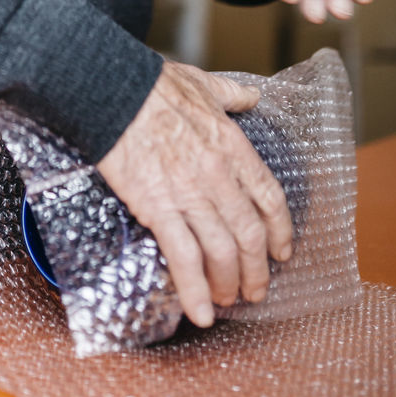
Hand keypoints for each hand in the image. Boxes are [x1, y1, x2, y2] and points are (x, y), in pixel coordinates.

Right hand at [97, 59, 292, 327]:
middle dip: (257, 269)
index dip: (281, 230)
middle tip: (256, 290)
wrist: (113, 91)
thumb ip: (232, 94)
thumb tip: (252, 95)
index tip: (282, 251)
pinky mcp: (158, 208)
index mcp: (233, 146)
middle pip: (250, 234)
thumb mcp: (203, 83)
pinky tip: (199, 312)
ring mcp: (190, 195)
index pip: (269, 197)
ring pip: (222, 252)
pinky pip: (183, 258)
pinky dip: (194, 290)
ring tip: (227, 301)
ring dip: (228, 284)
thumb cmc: (154, 85)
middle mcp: (218, 176)